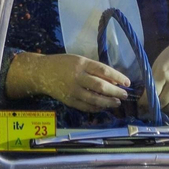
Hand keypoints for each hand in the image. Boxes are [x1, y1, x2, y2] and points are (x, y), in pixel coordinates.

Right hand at [9, 51, 129, 112]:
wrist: (41, 73)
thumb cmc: (63, 63)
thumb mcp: (79, 60)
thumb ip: (94, 69)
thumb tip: (113, 81)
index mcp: (81, 63)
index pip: (104, 71)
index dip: (117, 77)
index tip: (127, 82)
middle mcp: (78, 77)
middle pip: (101, 86)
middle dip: (115, 92)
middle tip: (124, 95)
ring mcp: (73, 90)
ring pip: (95, 99)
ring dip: (108, 102)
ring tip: (116, 103)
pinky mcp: (69, 101)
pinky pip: (86, 106)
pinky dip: (97, 108)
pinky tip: (103, 107)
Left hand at [151, 32, 168, 112]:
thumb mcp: (159, 62)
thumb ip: (152, 79)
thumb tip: (145, 95)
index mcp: (164, 73)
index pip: (151, 94)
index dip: (145, 102)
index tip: (142, 105)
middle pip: (162, 103)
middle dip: (156, 105)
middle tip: (153, 104)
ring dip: (167, 106)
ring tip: (165, 101)